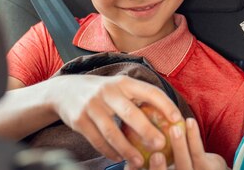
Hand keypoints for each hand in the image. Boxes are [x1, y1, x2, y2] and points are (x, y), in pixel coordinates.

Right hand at [49, 74, 182, 168]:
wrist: (65, 90)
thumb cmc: (103, 91)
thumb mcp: (120, 86)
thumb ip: (139, 97)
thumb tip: (168, 114)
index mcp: (124, 82)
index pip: (150, 92)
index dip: (165, 105)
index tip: (178, 119)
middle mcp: (108, 92)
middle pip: (131, 114)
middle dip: (147, 131)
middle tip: (161, 145)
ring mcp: (92, 106)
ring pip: (112, 132)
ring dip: (127, 149)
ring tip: (140, 162)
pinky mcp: (79, 120)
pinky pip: (97, 140)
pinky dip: (109, 152)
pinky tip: (119, 159)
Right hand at [126, 118, 227, 169]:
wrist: (210, 169)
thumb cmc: (179, 164)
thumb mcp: (160, 166)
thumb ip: (142, 165)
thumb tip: (124, 158)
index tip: (128, 164)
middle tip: (155, 155)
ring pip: (185, 165)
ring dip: (179, 147)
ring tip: (174, 129)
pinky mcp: (209, 169)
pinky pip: (199, 153)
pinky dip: (193, 137)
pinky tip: (189, 121)